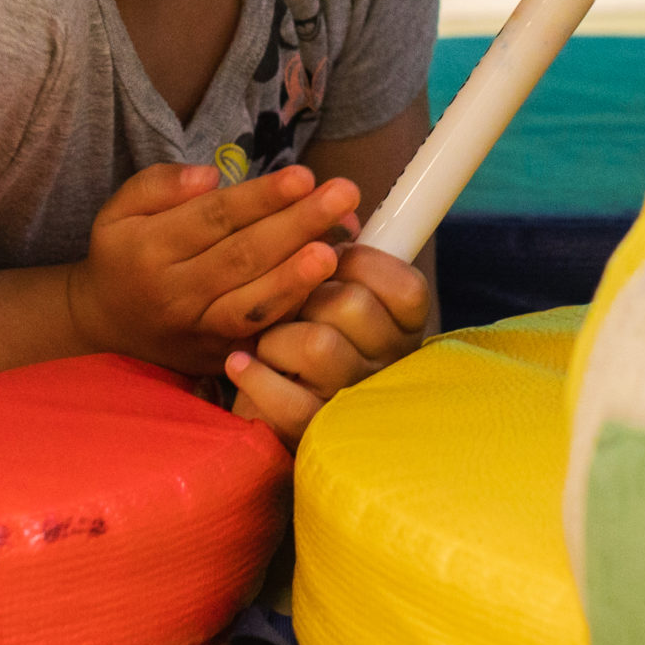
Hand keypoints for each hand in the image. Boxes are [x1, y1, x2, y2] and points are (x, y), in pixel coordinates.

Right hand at [67, 161, 360, 376]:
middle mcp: (175, 294)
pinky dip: (295, 309)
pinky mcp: (219, 357)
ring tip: (338, 247)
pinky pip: (261, 334)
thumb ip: (159, 184)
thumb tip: (209, 176)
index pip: (213, 219)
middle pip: (243, 257)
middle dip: (298, 224)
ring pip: (253, 305)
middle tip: (344, 194)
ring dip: (299, 276)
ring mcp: (198, 332)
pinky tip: (329, 281)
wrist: (106, 328)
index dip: (261, 198)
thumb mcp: (120, 209)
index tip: (304, 176)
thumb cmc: (125, 255)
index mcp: (149, 250)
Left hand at [224, 239, 432, 448]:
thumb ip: (341, 256)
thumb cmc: (306, 331)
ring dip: (279, 335)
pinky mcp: (313, 434)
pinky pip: (288, 401)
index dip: (361, 261)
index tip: (329, 258)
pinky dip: (256, 375)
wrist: (273, 411)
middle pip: (353, 305)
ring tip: (266, 340)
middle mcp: (387, 366)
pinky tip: (239, 362)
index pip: (405, 286)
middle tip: (291, 303)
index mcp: (404, 328)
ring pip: (319, 344)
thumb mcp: (335, 292)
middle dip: (308, 295)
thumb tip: (336, 210)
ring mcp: (352, 402)